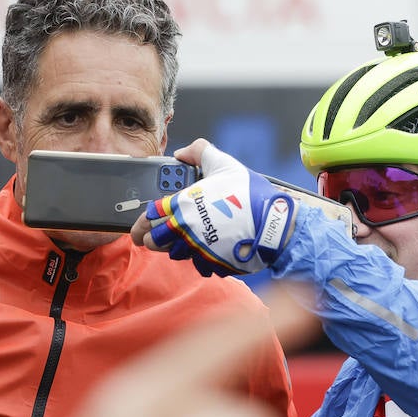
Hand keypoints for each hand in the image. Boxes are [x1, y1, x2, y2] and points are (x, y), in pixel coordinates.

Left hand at [138, 140, 296, 275]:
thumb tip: (182, 153)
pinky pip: (196, 265)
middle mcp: (186, 229)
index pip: (149, 216)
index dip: (142, 220)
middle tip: (151, 236)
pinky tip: (203, 249)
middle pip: (153, 241)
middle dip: (149, 238)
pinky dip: (197, 258)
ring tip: (178, 241)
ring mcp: (198, 248)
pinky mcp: (212, 262)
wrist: (274, 223)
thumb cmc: (250, 194)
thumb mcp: (224, 163)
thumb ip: (199, 151)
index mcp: (184, 204)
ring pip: (172, 255)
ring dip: (172, 249)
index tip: (144, 221)